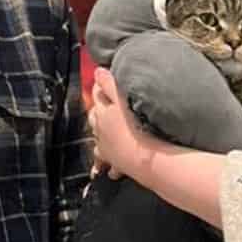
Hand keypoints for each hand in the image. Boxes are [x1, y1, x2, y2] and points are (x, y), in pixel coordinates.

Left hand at [88, 68, 146, 182]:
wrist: (146, 158)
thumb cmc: (137, 128)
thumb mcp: (124, 100)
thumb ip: (110, 84)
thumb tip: (97, 71)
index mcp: (103, 113)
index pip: (97, 95)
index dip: (100, 86)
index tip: (103, 80)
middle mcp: (101, 131)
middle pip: (95, 117)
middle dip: (98, 111)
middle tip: (103, 105)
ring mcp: (107, 147)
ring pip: (98, 140)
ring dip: (100, 137)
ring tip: (101, 137)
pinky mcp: (114, 162)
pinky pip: (105, 163)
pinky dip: (103, 164)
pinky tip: (107, 170)